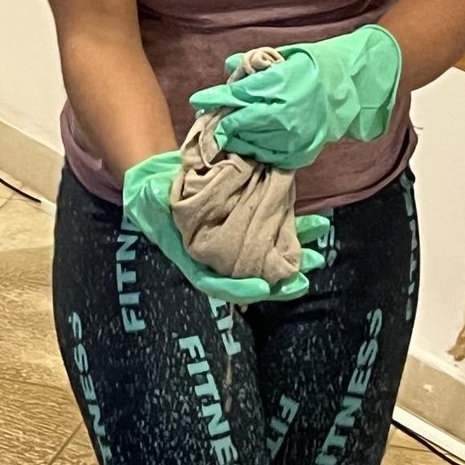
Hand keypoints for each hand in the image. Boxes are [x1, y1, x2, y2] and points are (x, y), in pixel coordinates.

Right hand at [121, 151, 328, 303]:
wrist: (164, 177)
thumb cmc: (153, 193)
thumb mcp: (146, 195)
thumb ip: (151, 199)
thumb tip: (152, 193)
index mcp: (191, 257)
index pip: (214, 282)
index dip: (237, 287)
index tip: (262, 285)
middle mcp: (216, 256)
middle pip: (249, 276)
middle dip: (277, 281)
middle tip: (302, 279)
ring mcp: (235, 242)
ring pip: (267, 257)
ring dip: (294, 257)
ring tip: (318, 256)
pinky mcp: (249, 224)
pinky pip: (273, 232)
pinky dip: (294, 231)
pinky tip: (316, 224)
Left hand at [189, 25, 403, 169]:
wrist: (354, 87)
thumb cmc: (316, 67)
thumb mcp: (285, 57)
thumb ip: (256, 63)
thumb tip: (229, 67)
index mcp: (281, 87)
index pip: (238, 96)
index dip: (215, 99)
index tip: (198, 100)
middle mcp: (286, 114)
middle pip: (241, 123)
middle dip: (221, 122)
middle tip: (207, 120)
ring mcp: (295, 137)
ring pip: (252, 143)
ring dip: (235, 139)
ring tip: (223, 134)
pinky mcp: (302, 152)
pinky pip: (270, 156)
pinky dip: (256, 151)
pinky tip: (248, 144)